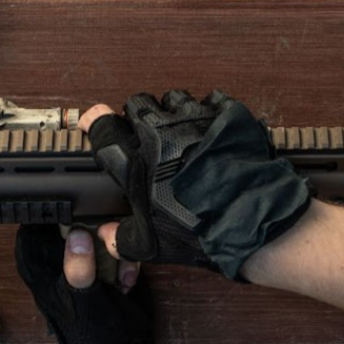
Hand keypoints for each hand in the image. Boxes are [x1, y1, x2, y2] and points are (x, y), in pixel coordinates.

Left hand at [14, 224, 154, 343]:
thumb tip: (77, 235)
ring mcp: (84, 263)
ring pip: (102, 234)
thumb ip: (78, 268)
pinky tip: (127, 283)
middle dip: (101, 233)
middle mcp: (60, 260)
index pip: (40, 223)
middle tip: (113, 251)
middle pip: (77, 222)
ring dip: (118, 252)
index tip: (83, 215)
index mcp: (41, 265)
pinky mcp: (106, 268)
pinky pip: (117, 250)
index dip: (60, 213)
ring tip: (123, 278)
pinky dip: (126, 263)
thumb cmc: (90, 334)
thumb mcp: (83, 301)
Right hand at [81, 90, 310, 279]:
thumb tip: (106, 235)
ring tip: (183, 132)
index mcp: (136, 162)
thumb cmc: (198, 232)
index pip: (103, 129)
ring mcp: (194, 119)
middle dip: (138, 115)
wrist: (249, 221)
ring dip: (174, 112)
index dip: (95, 122)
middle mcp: (160, 133)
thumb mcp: (151, 245)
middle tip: (148, 133)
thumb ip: (121, 237)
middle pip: (137, 103)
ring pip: (174, 98)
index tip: (93, 120)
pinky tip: (213, 132)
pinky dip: (210, 113)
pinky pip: (212, 101)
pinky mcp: (225, 116)